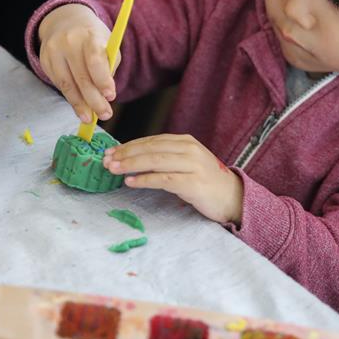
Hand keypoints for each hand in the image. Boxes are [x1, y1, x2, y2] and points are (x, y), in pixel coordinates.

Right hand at [38, 4, 119, 123]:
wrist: (66, 21)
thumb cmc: (94, 39)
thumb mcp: (107, 45)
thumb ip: (108, 67)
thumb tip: (104, 98)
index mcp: (89, 36)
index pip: (95, 60)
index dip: (102, 80)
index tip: (111, 97)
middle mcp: (69, 42)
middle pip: (81, 77)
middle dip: (94, 101)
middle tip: (105, 115)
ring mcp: (53, 51)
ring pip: (67, 85)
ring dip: (80, 105)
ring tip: (89, 118)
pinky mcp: (44, 61)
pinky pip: (59, 84)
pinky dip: (70, 97)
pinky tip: (79, 105)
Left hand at [103, 134, 244, 224]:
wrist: (232, 197)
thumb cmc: (205, 181)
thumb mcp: (185, 163)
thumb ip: (165, 157)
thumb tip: (132, 158)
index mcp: (185, 142)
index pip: (151, 141)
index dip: (128, 146)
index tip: (110, 152)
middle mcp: (189, 150)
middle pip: (150, 149)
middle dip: (125, 154)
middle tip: (106, 160)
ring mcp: (193, 166)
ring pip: (155, 161)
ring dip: (130, 165)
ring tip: (113, 169)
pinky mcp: (194, 184)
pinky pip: (164, 180)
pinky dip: (145, 180)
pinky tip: (131, 182)